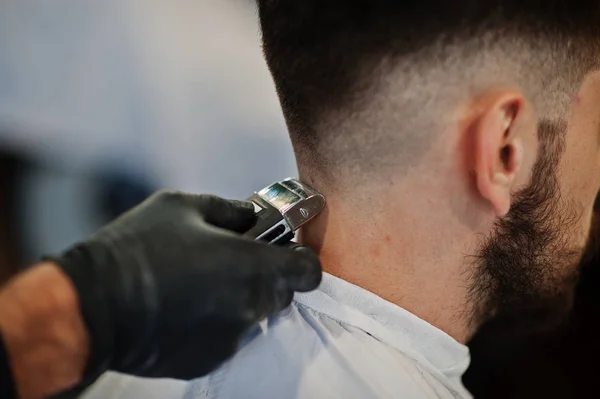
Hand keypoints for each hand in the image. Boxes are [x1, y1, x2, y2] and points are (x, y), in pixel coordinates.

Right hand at [51, 191, 321, 381]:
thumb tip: (251, 216)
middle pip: (281, 293)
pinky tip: (183, 308)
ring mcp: (230, 340)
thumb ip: (230, 210)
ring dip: (238, 300)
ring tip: (199, 283)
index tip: (284, 249)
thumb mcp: (184, 206)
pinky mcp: (208, 361)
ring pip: (253, 315)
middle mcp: (250, 308)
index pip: (308, 271)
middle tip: (232, 260)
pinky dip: (215, 322)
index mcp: (252, 267)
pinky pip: (226, 337)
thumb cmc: (138, 247)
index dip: (300, 258)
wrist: (92, 307)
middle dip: (265, 276)